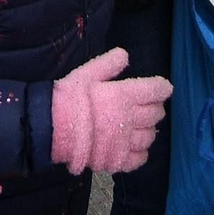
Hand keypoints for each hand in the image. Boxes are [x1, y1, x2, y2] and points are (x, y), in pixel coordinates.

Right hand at [49, 48, 172, 174]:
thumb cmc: (69, 98)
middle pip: (156, 114)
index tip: (161, 88)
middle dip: (156, 108)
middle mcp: (130, 118)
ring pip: (150, 136)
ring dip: (149, 130)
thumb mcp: (87, 73)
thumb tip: (125, 55)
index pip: (157, 90)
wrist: (51, 128)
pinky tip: (134, 148)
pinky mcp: (117, 159)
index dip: (162, 88)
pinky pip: (139, 159)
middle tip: (148, 106)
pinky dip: (141, 153)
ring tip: (141, 127)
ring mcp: (125, 141)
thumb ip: (108, 64)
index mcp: (125, 95)